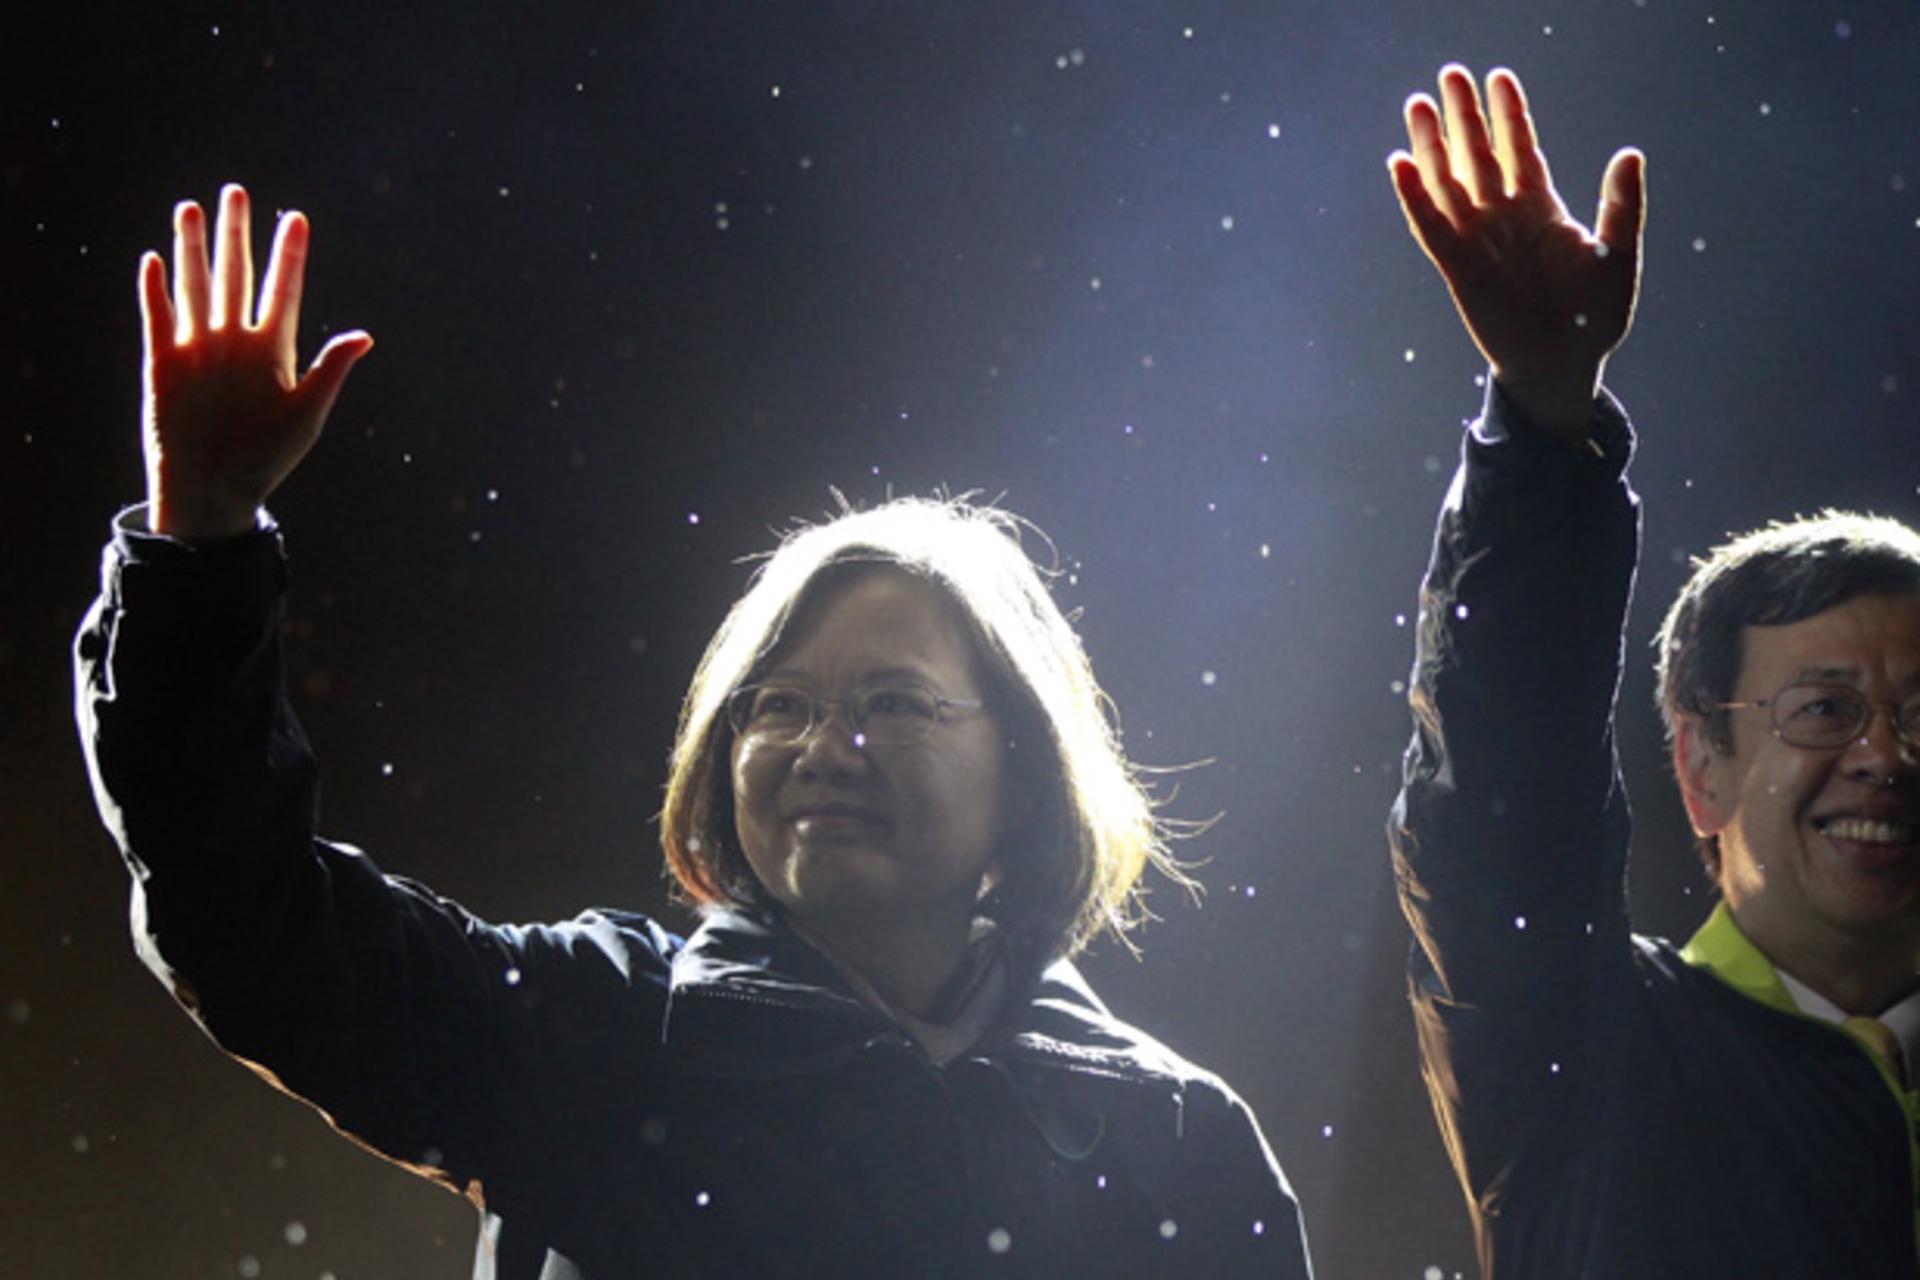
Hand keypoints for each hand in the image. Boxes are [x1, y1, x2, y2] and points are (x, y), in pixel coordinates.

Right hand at [139, 184, 372, 539]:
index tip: (296, 218)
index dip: (288, 256)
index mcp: (274, 352)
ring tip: (191, 208)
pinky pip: (158, 319)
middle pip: (236, 277)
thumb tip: (364, 336)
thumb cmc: (266, 459)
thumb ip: (329, 371)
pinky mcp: (163, 364)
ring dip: (192, 248)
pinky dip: (155, 291)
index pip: (283, 291)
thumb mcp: (306, 415)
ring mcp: (198, 350)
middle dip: (236, 235)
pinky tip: (154, 260)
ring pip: (196, 287)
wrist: (213, 490)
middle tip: (236, 191)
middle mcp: (236, 343)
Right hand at [1388, 65, 1643, 440]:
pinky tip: (1400, 164)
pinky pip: (1431, 226)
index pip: (1519, 150)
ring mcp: (1478, 243)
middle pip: (1477, 156)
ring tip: (1417, 105)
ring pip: (1448, 183)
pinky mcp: (1458, 269)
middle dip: (1464, 115)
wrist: (1565, 365)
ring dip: (1431, 145)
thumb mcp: (1618, 254)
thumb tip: (1630, 154)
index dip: (1509, 115)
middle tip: (1450, 73)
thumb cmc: (1596, 316)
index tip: (1500, 77)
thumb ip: (1622, 205)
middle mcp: (1504, 221)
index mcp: (1541, 212)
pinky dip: (1415, 196)